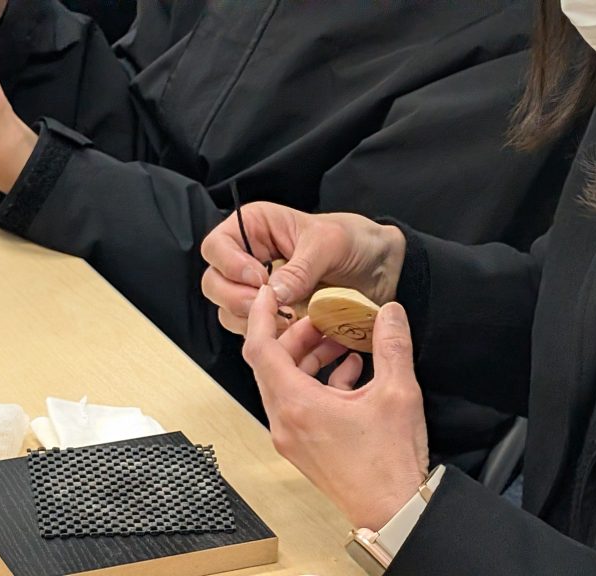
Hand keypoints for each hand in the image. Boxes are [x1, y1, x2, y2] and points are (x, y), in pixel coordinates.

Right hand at [201, 202, 405, 334]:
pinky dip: (269, 336)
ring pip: (228, 311)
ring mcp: (258, 289)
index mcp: (255, 228)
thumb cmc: (355, 241)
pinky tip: (294, 330)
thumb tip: (273, 294)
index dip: (230, 265)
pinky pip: (253, 332)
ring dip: (253, 321)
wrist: (381, 267)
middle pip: (214, 283)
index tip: (260, 278)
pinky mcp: (272, 315)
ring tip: (289, 319)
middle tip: (270, 305)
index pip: (216, 247)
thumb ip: (300, 269)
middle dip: (237, 298)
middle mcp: (249, 257)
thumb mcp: (329, 245)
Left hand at [244, 285, 428, 529]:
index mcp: (296, 406)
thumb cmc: (389, 464)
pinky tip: (352, 373)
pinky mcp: (304, 447)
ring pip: (285, 383)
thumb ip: (392, 346)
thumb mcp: (399, 393)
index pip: (260, 348)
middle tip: (321, 318)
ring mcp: (292, 437)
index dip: (260, 315)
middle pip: (271, 364)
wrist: (393, 511)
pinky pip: (298, 403)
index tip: (266, 293)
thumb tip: (390, 313)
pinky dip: (317, 382)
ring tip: (341, 343)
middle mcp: (285, 422)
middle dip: (295, 335)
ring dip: (309, 358)